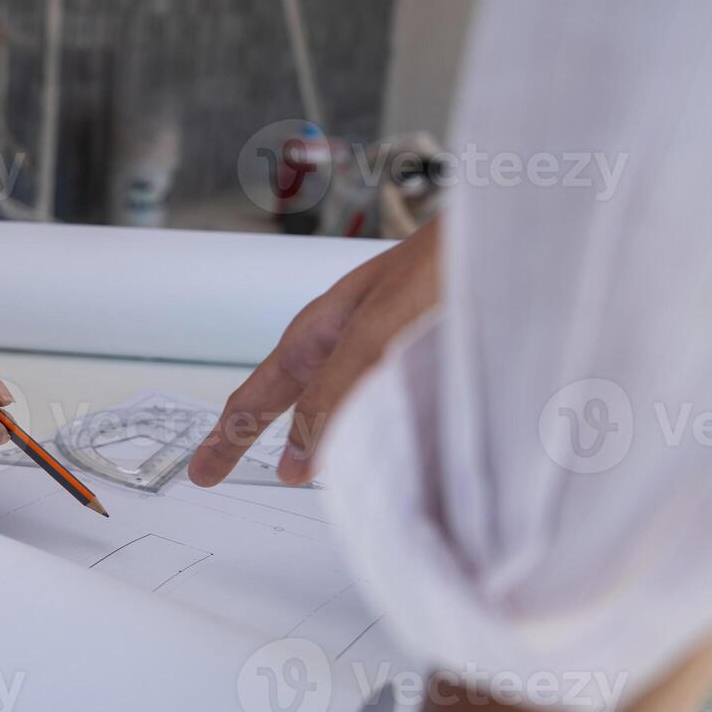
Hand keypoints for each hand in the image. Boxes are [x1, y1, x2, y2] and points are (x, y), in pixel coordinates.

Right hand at [188, 222, 439, 486]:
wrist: (511, 235)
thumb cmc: (442, 263)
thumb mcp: (375, 331)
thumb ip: (336, 391)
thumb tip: (301, 457)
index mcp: (318, 333)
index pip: (256, 397)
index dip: (226, 438)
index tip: (200, 475)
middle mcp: (345, 344)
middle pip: (291, 403)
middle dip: (261, 439)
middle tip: (235, 476)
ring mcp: (382, 350)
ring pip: (339, 408)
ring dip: (322, 440)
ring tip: (308, 473)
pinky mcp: (423, 362)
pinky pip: (384, 409)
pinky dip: (373, 435)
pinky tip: (386, 454)